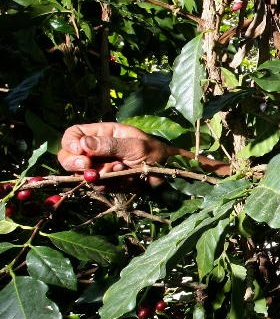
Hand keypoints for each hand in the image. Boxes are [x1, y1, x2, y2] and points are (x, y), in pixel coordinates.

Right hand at [58, 122, 174, 177]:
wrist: (170, 174)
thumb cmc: (156, 152)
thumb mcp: (135, 145)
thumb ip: (110, 145)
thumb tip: (83, 143)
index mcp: (103, 133)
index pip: (74, 134)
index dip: (71, 143)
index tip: (80, 152)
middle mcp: (98, 149)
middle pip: (69, 156)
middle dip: (74, 163)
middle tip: (87, 167)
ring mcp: (101, 166)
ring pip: (82, 173)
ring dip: (100, 174)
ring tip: (121, 169)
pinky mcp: (107, 182)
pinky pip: (98, 186)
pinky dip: (110, 184)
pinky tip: (125, 178)